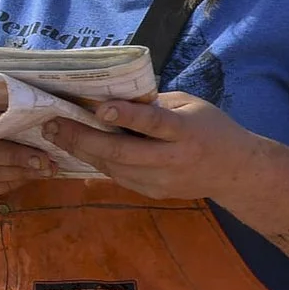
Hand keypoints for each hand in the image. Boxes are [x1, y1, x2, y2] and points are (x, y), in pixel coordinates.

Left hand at [45, 93, 257, 202]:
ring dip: (81, 151)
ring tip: (55, 135)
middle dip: (83, 138)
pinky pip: (118, 176)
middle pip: (122, 152)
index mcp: (186, 132)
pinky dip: (96, 161)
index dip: (127, 116)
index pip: (153, 123)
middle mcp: (172, 160)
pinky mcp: (153, 193)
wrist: (235, 172)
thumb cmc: (213, 129)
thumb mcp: (191, 105)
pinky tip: (77, 149)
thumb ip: (155, 104)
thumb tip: (114, 96)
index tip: (100, 108)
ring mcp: (161, 181)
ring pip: (113, 167)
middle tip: (52, 124)